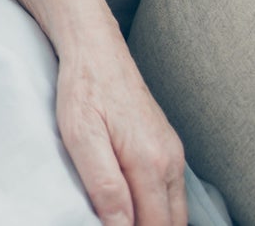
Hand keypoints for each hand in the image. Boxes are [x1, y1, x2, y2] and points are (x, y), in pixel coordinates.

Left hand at [55, 43, 185, 225]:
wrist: (95, 47)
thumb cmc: (83, 87)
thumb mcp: (81, 135)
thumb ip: (104, 184)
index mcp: (150, 162)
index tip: (106, 225)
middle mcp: (170, 160)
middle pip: (170, 223)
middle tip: (111, 221)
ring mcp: (172, 153)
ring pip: (174, 210)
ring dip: (153, 221)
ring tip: (119, 215)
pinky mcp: (167, 146)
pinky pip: (170, 191)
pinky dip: (156, 205)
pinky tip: (132, 202)